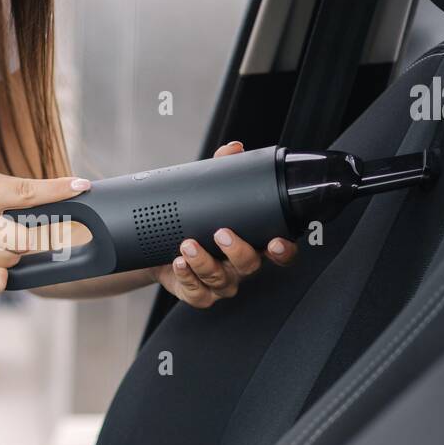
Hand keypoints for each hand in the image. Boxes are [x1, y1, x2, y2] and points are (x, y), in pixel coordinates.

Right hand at [0, 171, 90, 292]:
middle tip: (14, 231)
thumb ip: (14, 194)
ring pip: (15, 259)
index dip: (58, 190)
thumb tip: (58, 197)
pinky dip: (1, 274)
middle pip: (26, 239)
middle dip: (28, 237)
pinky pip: (1, 281)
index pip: (27, 192)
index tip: (81, 186)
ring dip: (11, 253)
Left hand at [148, 140, 297, 307]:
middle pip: (250, 265)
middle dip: (237, 250)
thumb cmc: (195, 224)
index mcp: (252, 244)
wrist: (161, 250)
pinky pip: (197, 292)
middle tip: (221, 233)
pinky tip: (178, 263)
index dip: (282, 250)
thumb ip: (223, 172)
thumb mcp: (209, 197)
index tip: (275, 241)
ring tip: (188, 245)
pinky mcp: (198, 294)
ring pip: (220, 279)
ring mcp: (220, 283)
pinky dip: (187, 277)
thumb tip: (233, 149)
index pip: (278, 252)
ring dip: (204, 262)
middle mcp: (240, 267)